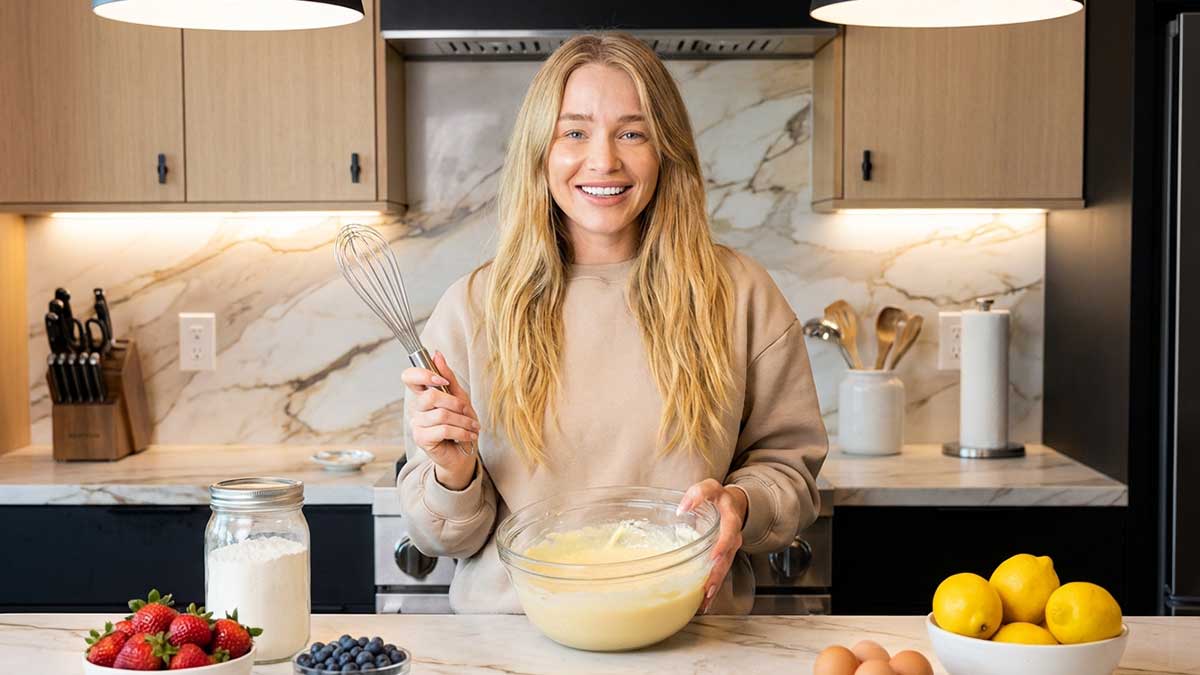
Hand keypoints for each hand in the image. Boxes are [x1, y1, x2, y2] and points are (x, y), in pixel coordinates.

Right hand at [401, 351, 478, 490]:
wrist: (462, 454)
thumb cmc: (460, 424)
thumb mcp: (459, 398)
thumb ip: (448, 377)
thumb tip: (437, 354)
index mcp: (422, 394)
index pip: (408, 377)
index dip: (423, 375)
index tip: (441, 380)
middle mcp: (416, 408)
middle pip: (430, 396)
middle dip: (455, 403)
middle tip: (467, 411)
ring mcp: (417, 424)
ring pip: (441, 414)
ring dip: (464, 420)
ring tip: (473, 426)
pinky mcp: (422, 439)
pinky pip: (444, 429)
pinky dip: (462, 431)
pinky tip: (469, 435)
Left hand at [677, 479, 747, 613]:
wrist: (735, 504)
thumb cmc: (719, 496)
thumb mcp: (709, 487)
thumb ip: (697, 494)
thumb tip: (682, 509)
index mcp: (731, 519)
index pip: (729, 532)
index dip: (723, 545)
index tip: (715, 556)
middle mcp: (733, 537)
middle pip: (727, 557)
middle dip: (718, 574)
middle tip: (708, 588)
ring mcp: (730, 549)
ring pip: (724, 569)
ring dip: (715, 585)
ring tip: (704, 600)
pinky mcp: (724, 558)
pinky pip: (720, 573)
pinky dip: (713, 587)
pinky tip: (703, 601)